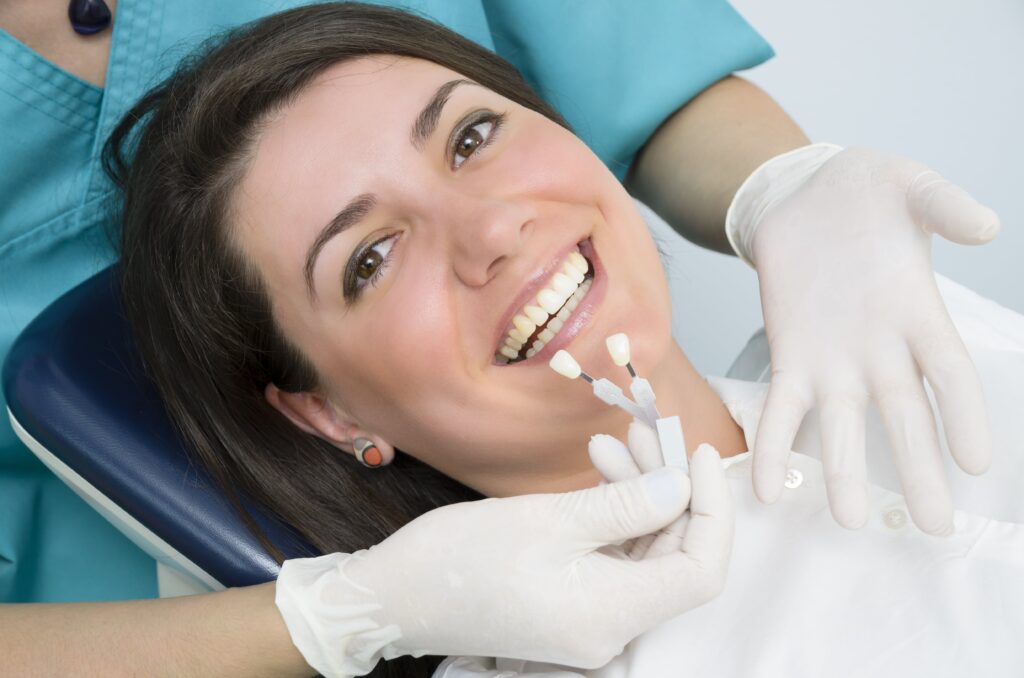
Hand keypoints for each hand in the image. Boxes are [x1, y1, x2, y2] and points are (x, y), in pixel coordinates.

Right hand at [275, 459, 731, 675]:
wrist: (396, 597)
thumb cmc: (462, 557)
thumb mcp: (550, 518)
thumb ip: (627, 504)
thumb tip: (682, 486)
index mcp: (611, 614)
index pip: (701, 570)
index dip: (713, 509)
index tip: (701, 454)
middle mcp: (610, 628)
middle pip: (672, 558)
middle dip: (671, 490)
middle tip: (651, 432)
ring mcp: (591, 620)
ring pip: (642, 554)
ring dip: (638, 496)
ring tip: (612, 443)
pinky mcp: (571, 606)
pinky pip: (612, 560)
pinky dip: (613, 516)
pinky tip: (597, 471)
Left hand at [728, 144, 999, 533]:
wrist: (802, 195)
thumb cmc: (865, 191)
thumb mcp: (908, 184)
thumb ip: (944, 204)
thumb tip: (985, 224)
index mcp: (919, 312)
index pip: (949, 374)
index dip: (964, 415)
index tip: (979, 463)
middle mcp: (881, 349)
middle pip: (904, 418)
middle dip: (919, 470)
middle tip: (933, 525)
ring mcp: (834, 358)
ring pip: (843, 425)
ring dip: (844, 472)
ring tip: (847, 520)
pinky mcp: (789, 355)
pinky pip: (781, 408)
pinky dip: (774, 445)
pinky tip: (766, 486)